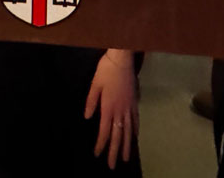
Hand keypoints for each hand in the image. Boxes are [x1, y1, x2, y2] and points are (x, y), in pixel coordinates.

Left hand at [85, 49, 137, 168]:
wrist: (122, 58)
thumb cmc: (106, 70)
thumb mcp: (95, 84)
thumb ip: (91, 101)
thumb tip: (87, 117)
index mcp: (109, 107)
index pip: (104, 130)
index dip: (101, 143)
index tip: (97, 154)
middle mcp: (120, 110)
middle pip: (118, 135)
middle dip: (115, 151)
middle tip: (113, 165)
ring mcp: (129, 107)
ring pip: (128, 130)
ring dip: (127, 145)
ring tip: (126, 158)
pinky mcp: (134, 101)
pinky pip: (136, 120)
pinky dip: (135, 130)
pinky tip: (135, 137)